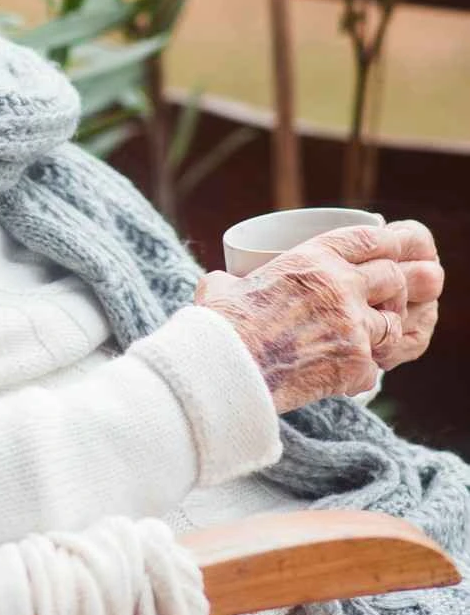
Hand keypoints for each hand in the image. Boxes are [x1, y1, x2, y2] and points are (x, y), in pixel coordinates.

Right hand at [195, 223, 438, 413]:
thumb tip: (223, 282)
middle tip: (378, 302)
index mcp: (311, 260)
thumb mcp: (221, 286)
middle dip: (392, 290)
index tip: (387, 254)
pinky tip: (336, 376)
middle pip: (393, 278)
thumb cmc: (220, 325)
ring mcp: (353, 326)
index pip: (368, 239)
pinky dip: (357, 373)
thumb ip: (232, 279)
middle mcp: (340, 287)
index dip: (385, 245)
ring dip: (379, 334)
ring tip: (356, 342)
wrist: (227, 367)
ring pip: (392, 324)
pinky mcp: (356, 363)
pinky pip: (373, 368)